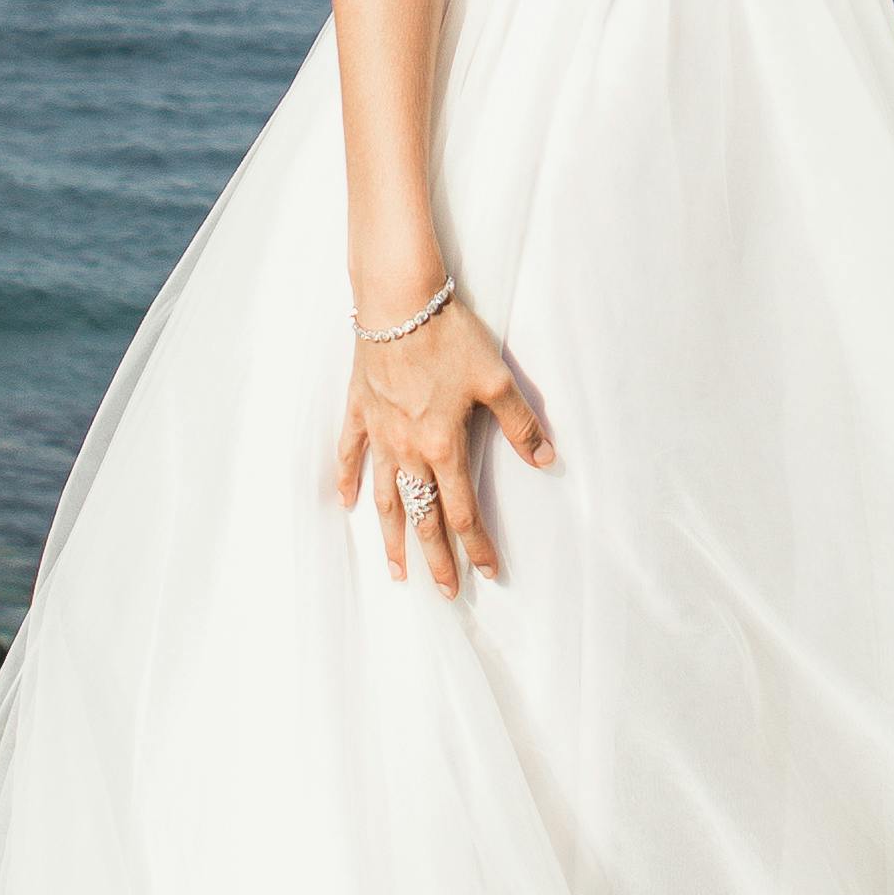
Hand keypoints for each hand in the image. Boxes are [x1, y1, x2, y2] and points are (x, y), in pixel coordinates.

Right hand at [330, 292, 554, 598]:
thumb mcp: (496, 379)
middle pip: (422, 517)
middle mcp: (408, 449)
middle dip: (436, 558)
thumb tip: (546, 459)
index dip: (478, 546)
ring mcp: (379, 433)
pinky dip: (349, 481)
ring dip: (392, 537)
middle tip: (445, 592)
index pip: (463, 511)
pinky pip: (350, 455)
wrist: (398, 302)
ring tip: (398, 569)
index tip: (489, 572)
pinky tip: (347, 504)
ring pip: (384, 498)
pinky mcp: (359, 411)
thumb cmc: (448, 337)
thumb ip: (520, 424)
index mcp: (444, 446)